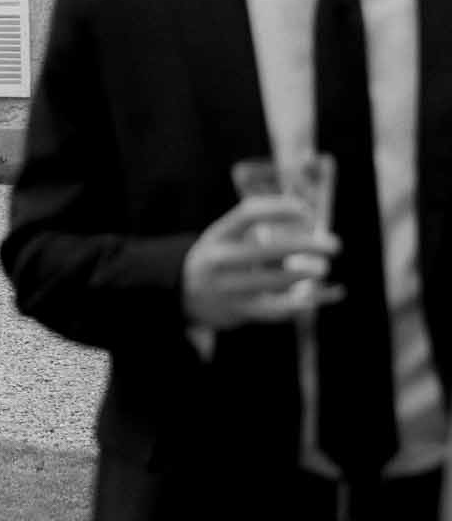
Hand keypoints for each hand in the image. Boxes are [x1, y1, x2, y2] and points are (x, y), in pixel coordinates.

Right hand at [182, 196, 338, 329]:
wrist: (187, 294)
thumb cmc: (222, 259)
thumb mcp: (228, 238)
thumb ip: (260, 229)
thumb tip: (309, 219)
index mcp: (218, 235)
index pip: (248, 213)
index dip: (280, 209)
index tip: (307, 211)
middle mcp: (219, 259)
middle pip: (267, 248)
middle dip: (305, 245)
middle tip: (333, 245)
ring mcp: (226, 286)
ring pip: (272, 280)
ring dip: (303, 274)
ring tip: (323, 268)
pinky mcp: (237, 311)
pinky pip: (272, 309)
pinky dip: (295, 304)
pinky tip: (311, 299)